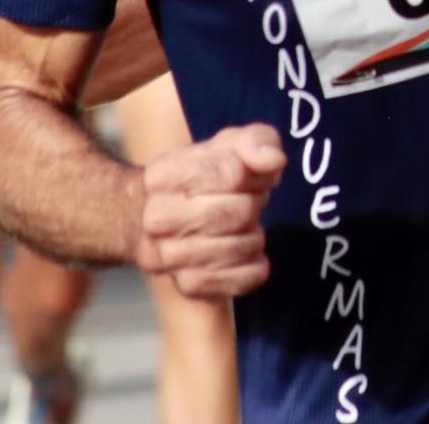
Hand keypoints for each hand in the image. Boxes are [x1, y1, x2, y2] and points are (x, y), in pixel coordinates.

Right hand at [134, 123, 286, 298]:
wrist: (155, 220)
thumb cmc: (201, 176)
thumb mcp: (227, 145)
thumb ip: (255, 141)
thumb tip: (273, 160)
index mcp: (162, 174)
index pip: (232, 173)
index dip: (252, 174)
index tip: (245, 177)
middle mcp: (156, 217)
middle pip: (239, 212)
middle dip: (253, 204)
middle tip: (245, 202)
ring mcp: (168, 257)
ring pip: (243, 246)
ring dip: (254, 234)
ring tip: (240, 227)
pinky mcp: (188, 286)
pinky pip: (245, 278)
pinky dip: (254, 265)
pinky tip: (242, 252)